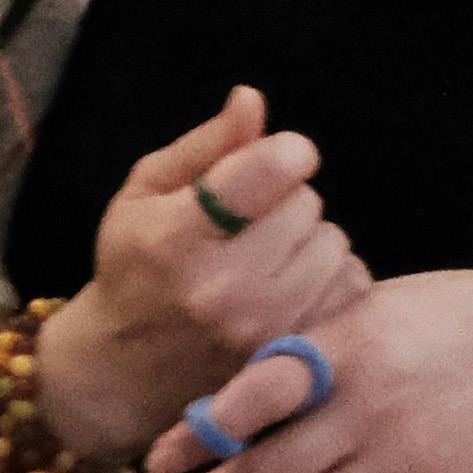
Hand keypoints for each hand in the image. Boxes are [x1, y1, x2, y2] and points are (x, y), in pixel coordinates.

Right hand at [34, 88, 366, 467]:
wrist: (123, 373)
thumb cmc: (135, 267)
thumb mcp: (147, 194)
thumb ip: (206, 146)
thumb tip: (252, 99)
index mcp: (176, 239)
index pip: (270, 169)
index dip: (284, 153)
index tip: (274, 162)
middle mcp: (222, 291)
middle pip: (306, 205)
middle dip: (287, 201)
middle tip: (253, 224)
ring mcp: (262, 332)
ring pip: (333, 245)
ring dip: (310, 241)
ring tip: (269, 259)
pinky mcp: (293, 359)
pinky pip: (349, 287)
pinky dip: (330, 279)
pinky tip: (292, 288)